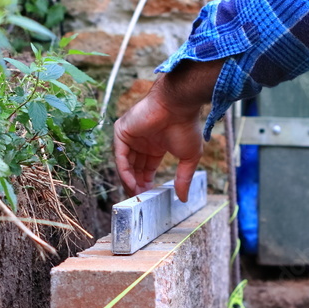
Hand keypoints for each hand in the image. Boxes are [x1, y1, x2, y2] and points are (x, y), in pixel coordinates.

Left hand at [113, 59, 223, 201]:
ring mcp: (130, 136)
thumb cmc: (186, 127)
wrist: (178, 106)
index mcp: (155, 145)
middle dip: (137, 185)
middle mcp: (141, 141)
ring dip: (129, 182)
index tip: (149, 198)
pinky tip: (132, 185)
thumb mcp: (188, 158)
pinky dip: (124, 172)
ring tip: (136, 197)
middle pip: (134, 169)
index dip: (146, 184)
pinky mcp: (121, 132)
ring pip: (125, 165)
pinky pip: (120, 157)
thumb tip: (184, 199)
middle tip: (140, 201)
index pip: (145, 169)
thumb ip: (184, 178)